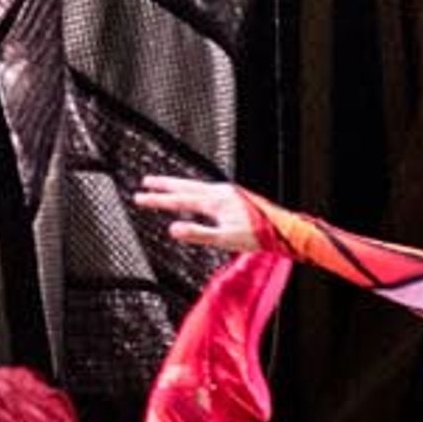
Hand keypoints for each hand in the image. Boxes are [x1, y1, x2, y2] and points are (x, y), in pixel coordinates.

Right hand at [131, 177, 269, 254]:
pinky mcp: (233, 197)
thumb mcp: (225, 239)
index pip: (179, 200)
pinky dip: (193, 189)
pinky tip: (195, 195)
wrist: (283, 230)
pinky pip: (205, 189)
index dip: (158, 199)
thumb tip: (172, 229)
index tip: (139, 197)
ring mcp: (227, 193)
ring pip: (195, 186)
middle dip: (164, 184)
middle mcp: (219, 193)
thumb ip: (198, 234)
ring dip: (178, 185)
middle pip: (185, 186)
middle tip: (146, 182)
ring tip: (165, 184)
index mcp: (214, 202)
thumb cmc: (257, 236)